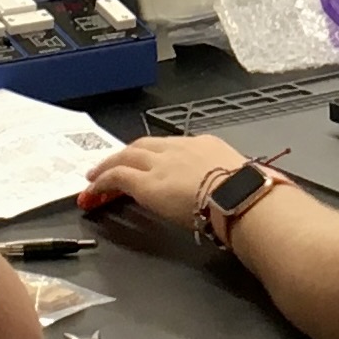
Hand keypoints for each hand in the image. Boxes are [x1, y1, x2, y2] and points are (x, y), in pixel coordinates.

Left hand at [85, 135, 250, 233]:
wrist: (237, 194)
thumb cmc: (244, 190)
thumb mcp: (235, 174)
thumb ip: (222, 177)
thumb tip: (224, 188)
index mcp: (205, 145)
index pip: (171, 146)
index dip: (154, 154)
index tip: (148, 162)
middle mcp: (179, 148)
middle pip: (144, 144)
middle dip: (127, 153)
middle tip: (114, 162)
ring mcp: (160, 163)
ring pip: (126, 155)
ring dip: (110, 163)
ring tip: (96, 174)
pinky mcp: (145, 182)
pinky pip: (117, 176)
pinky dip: (103, 180)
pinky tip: (94, 189)